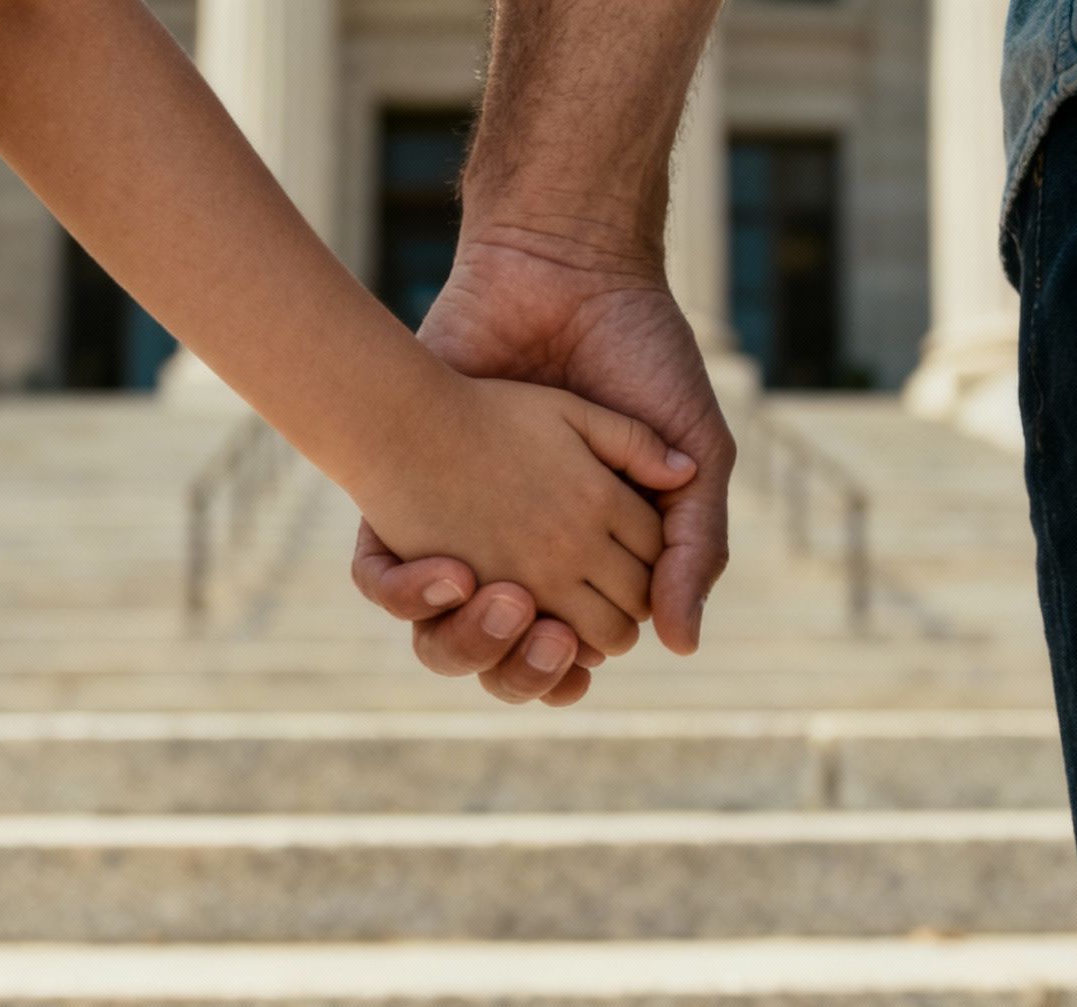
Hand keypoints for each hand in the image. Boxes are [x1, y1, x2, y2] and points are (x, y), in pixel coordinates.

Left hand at [355, 224, 735, 701]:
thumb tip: (681, 646)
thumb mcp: (693, 452)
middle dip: (521, 666)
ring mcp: (461, 528)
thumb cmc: (641, 357)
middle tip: (544, 634)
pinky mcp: (401, 499)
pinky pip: (382, 580)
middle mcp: (523, 552)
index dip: (573, 666)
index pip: (577, 647)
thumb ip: (694, 547)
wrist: (563, 270)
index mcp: (591, 554)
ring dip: (465, 644)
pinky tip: (448, 571)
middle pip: (505, 657)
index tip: (581, 653)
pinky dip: (407, 593)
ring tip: (503, 607)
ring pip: (440, 635)